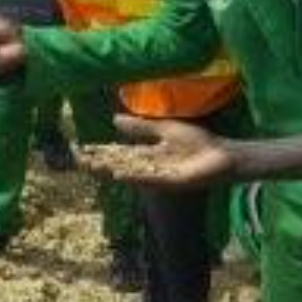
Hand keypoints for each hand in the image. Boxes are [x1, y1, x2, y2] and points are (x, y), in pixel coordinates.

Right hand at [76, 115, 235, 188]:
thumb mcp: (164, 129)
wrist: (222, 155)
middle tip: (79, 160)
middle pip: (119, 164)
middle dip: (100, 162)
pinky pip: (148, 179)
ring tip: (93, 167)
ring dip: (110, 170)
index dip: (101, 151)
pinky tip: (119, 174)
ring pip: (129, 173)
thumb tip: (114, 120)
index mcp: (148, 154)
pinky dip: (133, 177)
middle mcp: (149, 167)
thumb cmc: (197, 142)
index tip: (82, 148)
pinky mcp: (170, 182)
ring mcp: (158, 176)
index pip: (119, 153)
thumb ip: (141, 127)